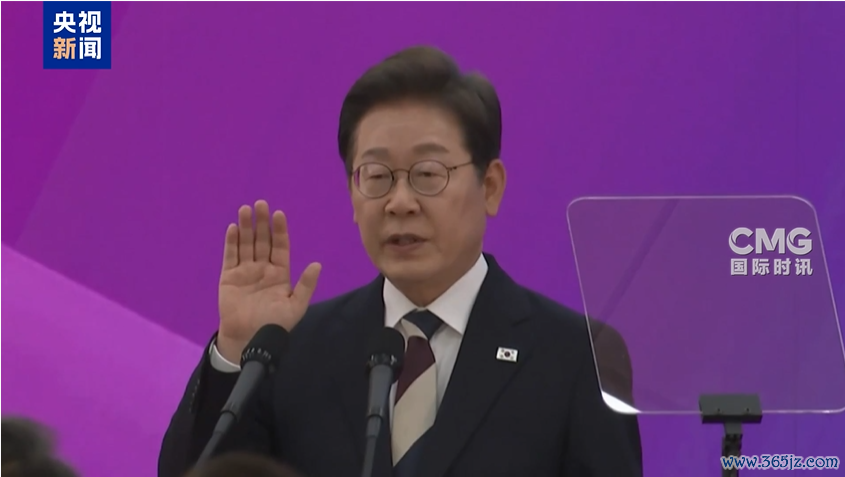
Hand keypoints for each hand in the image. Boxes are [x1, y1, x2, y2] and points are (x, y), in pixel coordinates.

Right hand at [217, 200, 321, 362]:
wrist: (251, 339)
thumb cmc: (275, 324)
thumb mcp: (296, 306)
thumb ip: (305, 285)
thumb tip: (317, 264)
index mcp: (280, 273)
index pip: (280, 246)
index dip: (279, 230)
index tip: (279, 214)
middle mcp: (262, 268)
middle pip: (262, 240)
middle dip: (261, 222)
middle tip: (260, 204)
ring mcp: (245, 271)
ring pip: (245, 244)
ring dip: (245, 227)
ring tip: (245, 210)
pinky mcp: (229, 277)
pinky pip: (230, 256)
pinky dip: (231, 242)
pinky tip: (232, 228)